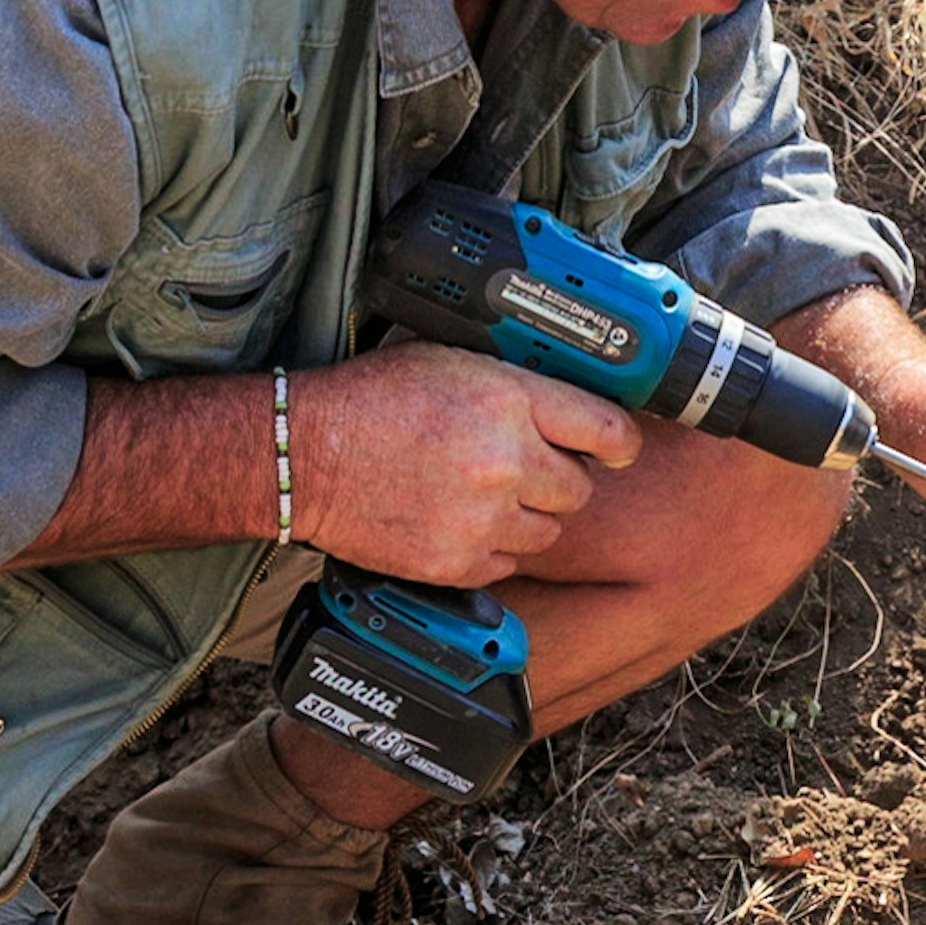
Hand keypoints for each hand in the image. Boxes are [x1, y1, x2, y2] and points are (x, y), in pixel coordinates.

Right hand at [286, 342, 639, 586]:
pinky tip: (461, 520)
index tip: (617, 448)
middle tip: (525, 467)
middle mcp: (504, 462)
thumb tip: (568, 401)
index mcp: (507, 401)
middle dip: (560, 478)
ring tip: (487, 495)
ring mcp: (483, 518)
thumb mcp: (450, 361)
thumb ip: (515, 383)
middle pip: (581, 488)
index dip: (620, 442)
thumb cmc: (369, 401)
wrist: (306, 455)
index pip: (605, 430)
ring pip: (550, 531)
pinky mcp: (458, 563)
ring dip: (530, 516)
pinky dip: (495, 547)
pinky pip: (510, 562)